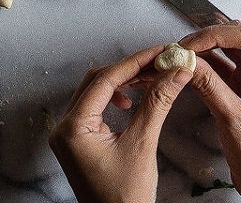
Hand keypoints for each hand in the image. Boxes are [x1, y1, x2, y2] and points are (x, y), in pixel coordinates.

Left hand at [48, 45, 192, 202]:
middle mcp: (64, 127)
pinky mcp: (77, 138)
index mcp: (73, 128)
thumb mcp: (143, 145)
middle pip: (95, 81)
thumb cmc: (127, 197)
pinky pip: (93, 106)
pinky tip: (130, 102)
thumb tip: (177, 73)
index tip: (158, 52)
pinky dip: (113, 97)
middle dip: (128, 70)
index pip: (103, 81)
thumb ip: (158, 103)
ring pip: (94, 91)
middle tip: (158, 62)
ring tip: (148, 80)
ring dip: (121, 82)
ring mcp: (68, 133)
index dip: (134, 63)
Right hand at [180, 24, 240, 202]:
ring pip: (227, 51)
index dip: (218, 35)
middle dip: (208, 38)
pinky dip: (202, 65)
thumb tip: (187, 62)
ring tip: (180, 55)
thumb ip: (210, 87)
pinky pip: (219, 68)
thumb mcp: (234, 121)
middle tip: (182, 48)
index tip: (191, 44)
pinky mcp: (240, 90)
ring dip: (203, 50)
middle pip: (238, 39)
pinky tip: (187, 67)